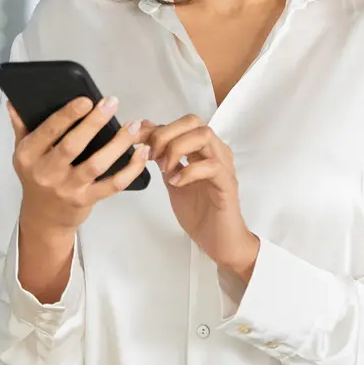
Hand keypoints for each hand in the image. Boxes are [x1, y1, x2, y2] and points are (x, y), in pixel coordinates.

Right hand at [9, 96, 149, 238]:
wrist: (43, 217)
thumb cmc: (36, 177)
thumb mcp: (22, 153)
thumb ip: (22, 126)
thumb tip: (15, 101)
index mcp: (29, 156)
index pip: (48, 131)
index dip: (68, 115)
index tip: (86, 100)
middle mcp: (46, 173)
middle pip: (72, 145)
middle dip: (94, 123)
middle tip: (111, 103)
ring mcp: (67, 188)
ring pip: (96, 165)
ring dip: (118, 144)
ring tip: (132, 126)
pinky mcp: (86, 200)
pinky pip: (112, 184)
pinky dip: (130, 169)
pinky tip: (141, 153)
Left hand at [141, 115, 258, 280]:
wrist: (219, 242)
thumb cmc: (200, 212)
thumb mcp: (172, 179)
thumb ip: (163, 158)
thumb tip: (147, 134)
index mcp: (203, 150)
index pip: (181, 124)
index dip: (156, 128)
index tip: (136, 139)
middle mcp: (216, 152)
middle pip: (193, 122)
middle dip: (166, 134)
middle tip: (151, 155)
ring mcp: (224, 166)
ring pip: (204, 136)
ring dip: (177, 148)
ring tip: (164, 168)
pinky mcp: (227, 184)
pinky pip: (211, 166)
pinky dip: (189, 171)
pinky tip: (176, 182)